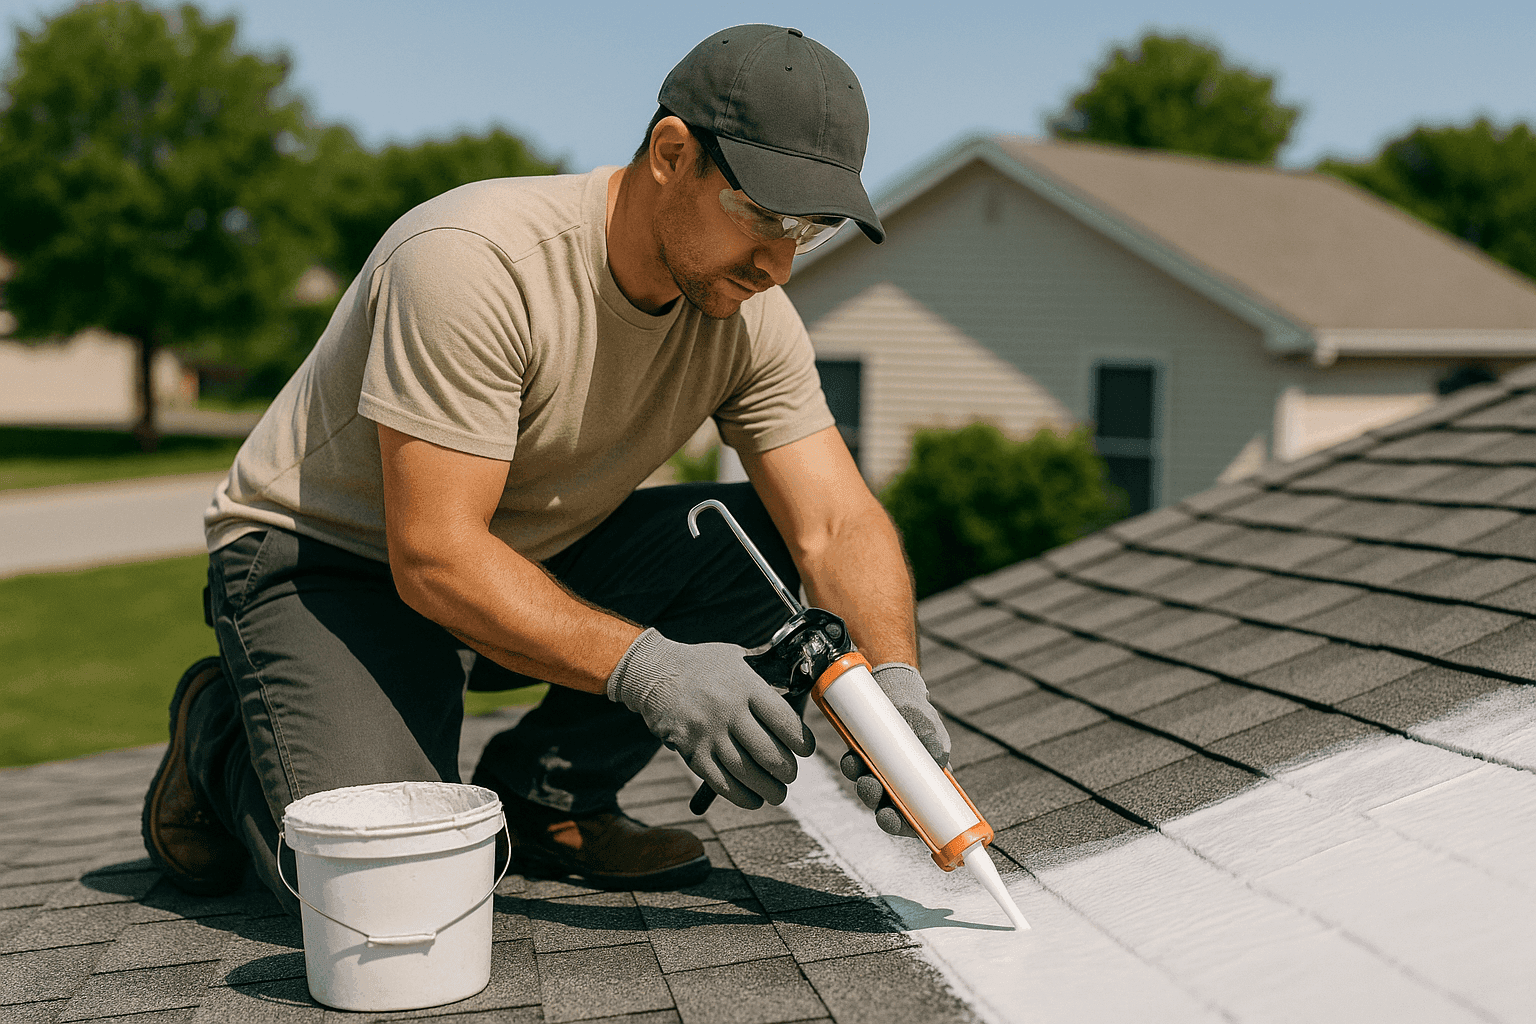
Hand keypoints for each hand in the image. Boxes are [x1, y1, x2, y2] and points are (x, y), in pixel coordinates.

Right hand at [607, 628, 814, 808]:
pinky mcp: (691, 752)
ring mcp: (708, 734)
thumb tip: (796, 685)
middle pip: (768, 753)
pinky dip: (741, 796)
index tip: (806, 750)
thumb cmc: (702, 664)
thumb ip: (764, 674)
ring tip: (777, 794)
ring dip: (768, 790)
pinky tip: (753, 799)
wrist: (654, 672)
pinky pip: (720, 782)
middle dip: (786, 771)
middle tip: (790, 774)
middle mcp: (728, 711)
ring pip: (747, 773)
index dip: (801, 741)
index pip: (784, 721)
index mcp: (746, 687)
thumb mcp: (737, 658)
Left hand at [838, 662, 950, 837]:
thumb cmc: (916, 711)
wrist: (893, 687)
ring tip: (862, 774)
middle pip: (891, 810)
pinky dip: (852, 767)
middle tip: (874, 792)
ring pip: (871, 791)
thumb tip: (939, 760)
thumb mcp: (928, 724)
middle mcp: (901, 783)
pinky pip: (855, 768)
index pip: (920, 816)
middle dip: (880, 808)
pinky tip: (852, 757)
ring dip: (865, 787)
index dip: (907, 826)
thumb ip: (934, 742)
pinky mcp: (862, 757)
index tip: (898, 822)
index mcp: (924, 783)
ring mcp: (879, 771)